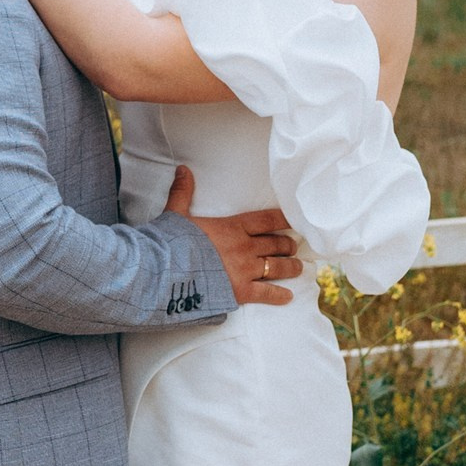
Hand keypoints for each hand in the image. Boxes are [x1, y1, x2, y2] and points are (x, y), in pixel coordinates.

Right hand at [166, 165, 298, 306]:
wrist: (168, 270)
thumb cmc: (172, 242)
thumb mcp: (177, 214)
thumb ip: (183, 192)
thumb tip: (182, 169)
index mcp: (232, 227)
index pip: (266, 219)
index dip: (283, 218)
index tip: (295, 219)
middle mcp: (244, 247)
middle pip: (275, 244)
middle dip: (287, 245)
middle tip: (293, 246)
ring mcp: (245, 270)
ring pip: (277, 267)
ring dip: (290, 267)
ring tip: (298, 267)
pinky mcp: (241, 291)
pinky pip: (267, 293)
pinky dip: (279, 295)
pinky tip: (288, 296)